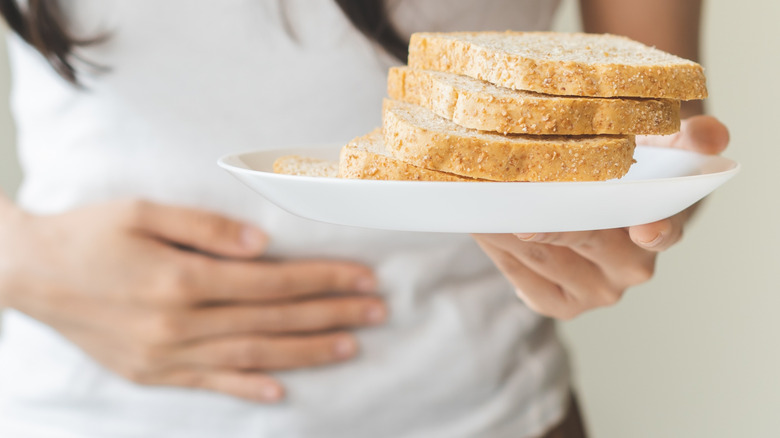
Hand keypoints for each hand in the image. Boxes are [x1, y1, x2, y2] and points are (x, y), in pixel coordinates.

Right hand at [0, 198, 385, 401]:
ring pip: (252, 357)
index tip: (361, 276)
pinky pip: (209, 384)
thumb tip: (263, 244)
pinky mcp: (151, 372)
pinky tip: (281, 390)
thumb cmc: (89, 234)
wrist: (30, 273)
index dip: (322, 279)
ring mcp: (166, 355)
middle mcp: (179, 325)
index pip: (272, 283)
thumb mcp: (142, 212)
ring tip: (351, 345)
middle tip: (376, 310)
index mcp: (181, 281)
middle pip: (272, 321)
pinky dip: (247, 389)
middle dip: (330, 314)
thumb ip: (206, 229)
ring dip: (306, 352)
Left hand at [473, 115, 728, 319]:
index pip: (660, 226)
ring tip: (476, 192)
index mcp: (665, 226)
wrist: (603, 205)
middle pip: (582, 234)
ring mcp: (599, 292)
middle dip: (538, 206)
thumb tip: (711, 136)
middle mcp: (635, 267)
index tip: (639, 224)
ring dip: (503, 221)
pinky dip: (497, 247)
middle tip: (498, 181)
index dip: (648, 225)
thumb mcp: (658, 144)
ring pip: (542, 252)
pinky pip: (522, 276)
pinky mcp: (564, 304)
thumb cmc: (626, 168)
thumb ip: (685, 139)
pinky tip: (483, 223)